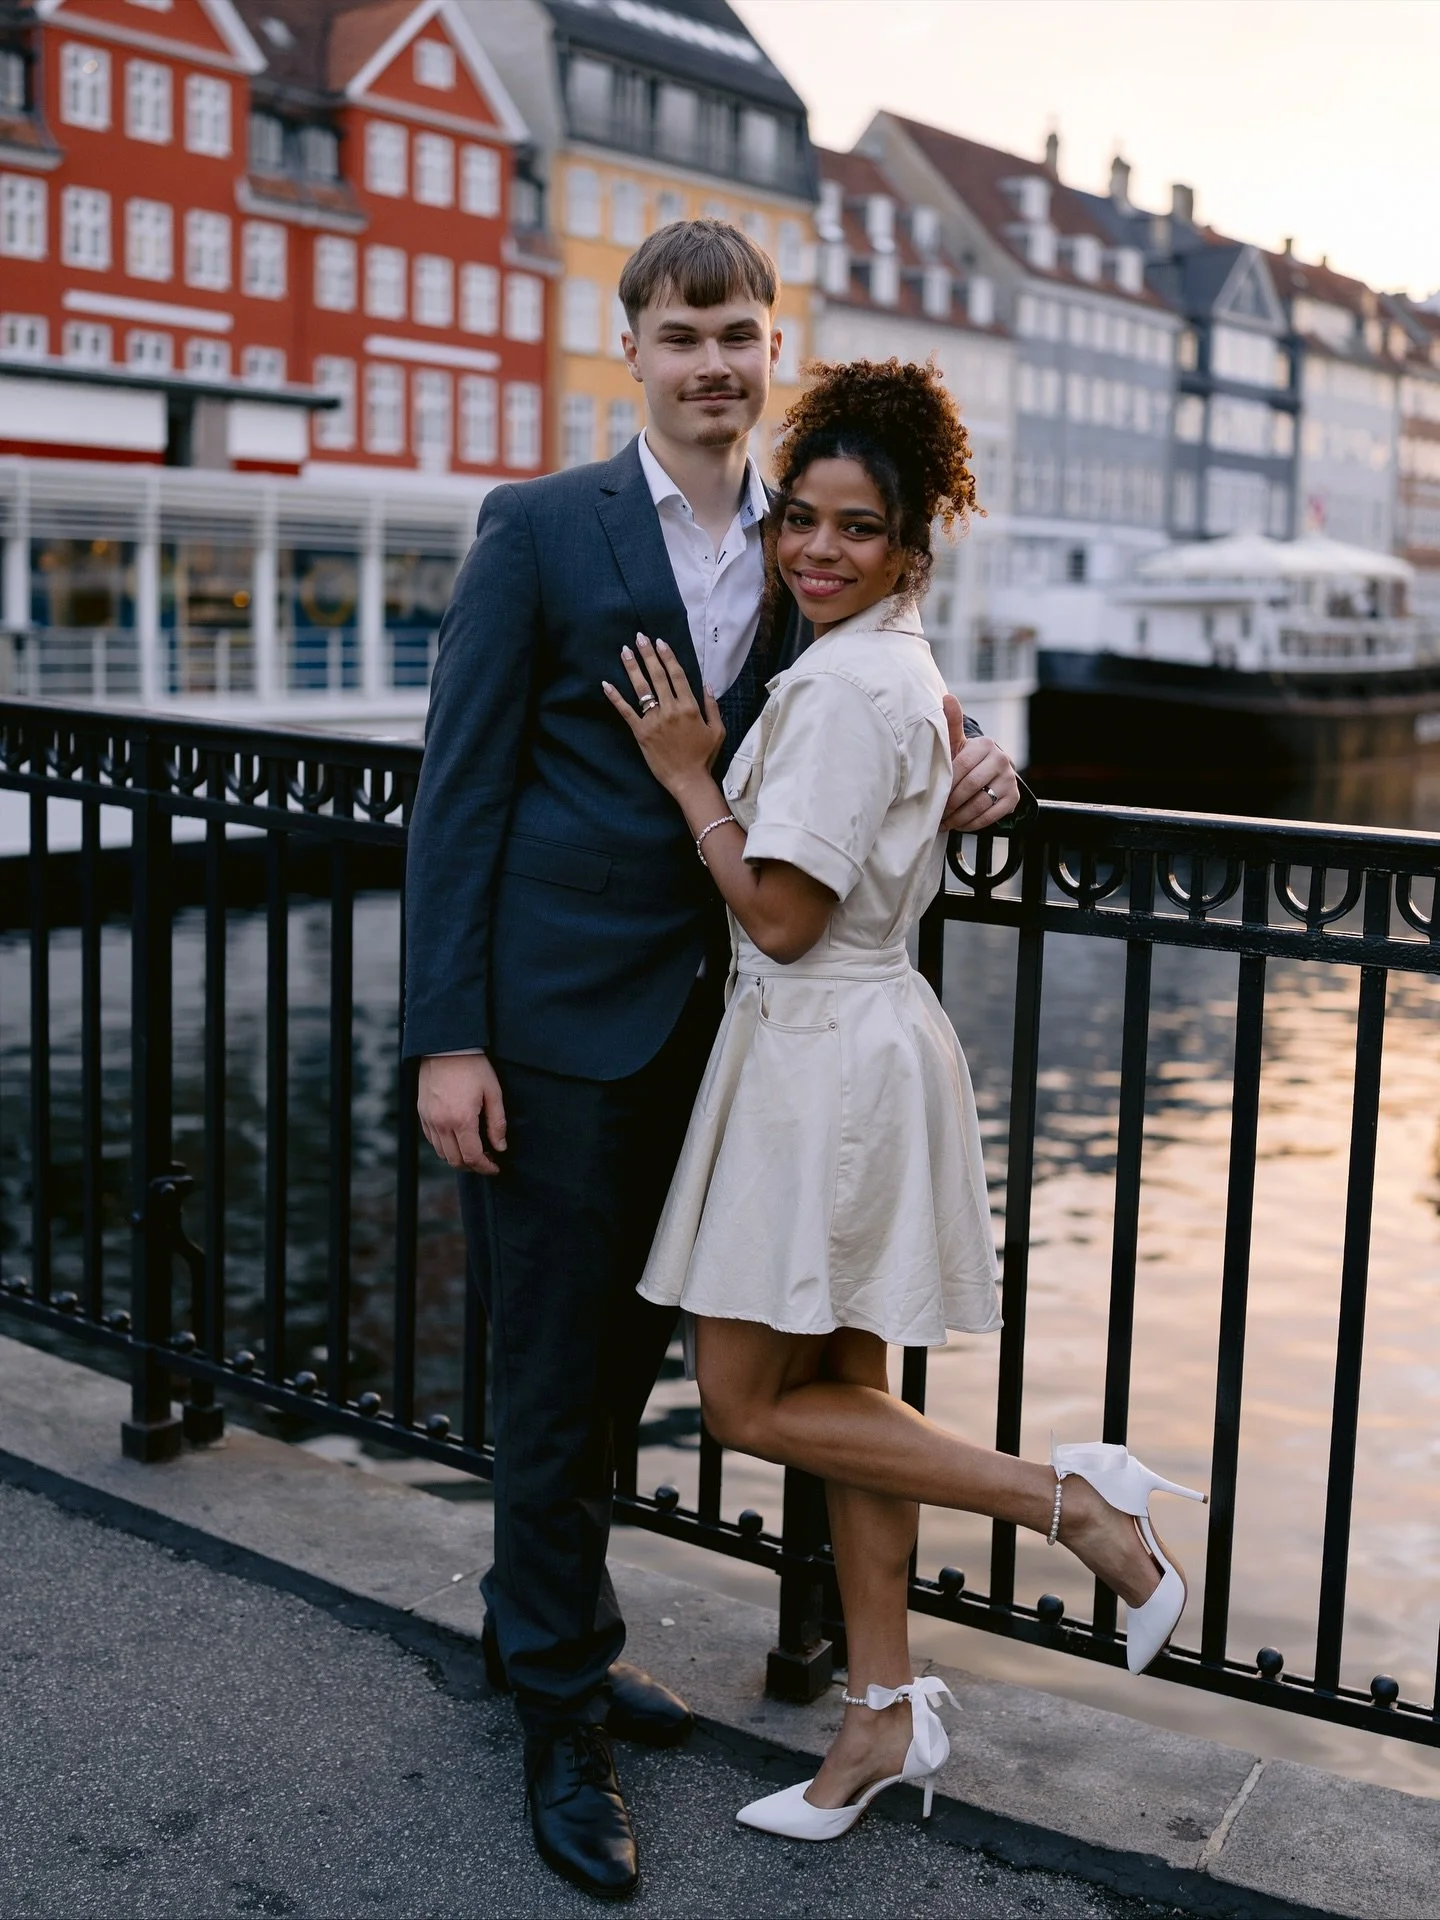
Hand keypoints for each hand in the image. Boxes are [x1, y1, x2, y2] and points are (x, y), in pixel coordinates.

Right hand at [418, 1053, 507, 1174]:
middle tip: (487, 1161)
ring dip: (458, 1157)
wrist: (445, 1046)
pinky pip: (432, 1140)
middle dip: (473, 1166)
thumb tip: (500, 1147)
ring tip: (474, 1151)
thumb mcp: (493, 1092)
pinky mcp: (421, 1113)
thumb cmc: (473, 1066)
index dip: (486, 1168)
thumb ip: (497, 1123)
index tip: (496, 1168)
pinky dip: (445, 1146)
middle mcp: (441, 1123)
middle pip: (455, 1160)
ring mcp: (429, 1119)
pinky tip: (458, 1138)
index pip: (473, 1157)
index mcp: (461, 1119)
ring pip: (442, 1153)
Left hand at [602, 634, 724, 796]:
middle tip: (639, 637)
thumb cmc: (704, 757)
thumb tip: (708, 685)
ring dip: (632, 668)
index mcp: (690, 707)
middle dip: (648, 654)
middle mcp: (671, 710)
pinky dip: (615, 698)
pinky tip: (606, 684)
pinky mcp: (641, 733)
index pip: (677, 675)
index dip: (668, 657)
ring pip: (642, 689)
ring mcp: (655, 721)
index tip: (660, 642)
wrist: (688, 780)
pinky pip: (626, 712)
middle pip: (657, 676)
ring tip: (625, 651)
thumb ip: (712, 706)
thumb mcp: (717, 730)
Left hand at [941, 694, 1019, 832]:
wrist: (987, 774)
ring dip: (959, 817)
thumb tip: (946, 697)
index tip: (933, 795)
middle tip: (937, 813)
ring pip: (980, 804)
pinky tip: (960, 824)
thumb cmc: (964, 759)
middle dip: (950, 803)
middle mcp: (1002, 759)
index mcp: (986, 744)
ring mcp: (1010, 780)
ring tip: (945, 822)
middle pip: (970, 787)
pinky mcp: (1013, 798)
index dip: (945, 784)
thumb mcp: (956, 743)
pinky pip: (991, 815)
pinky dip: (973, 823)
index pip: (961, 767)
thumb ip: (951, 723)